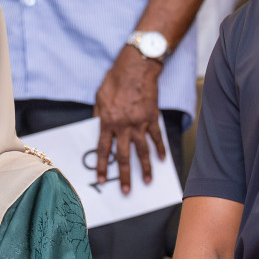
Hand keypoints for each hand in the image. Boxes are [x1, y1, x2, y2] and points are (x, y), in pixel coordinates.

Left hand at [93, 49, 163, 194]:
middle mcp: (123, 126)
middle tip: (126, 190)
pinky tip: (162, 160)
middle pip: (123, 156)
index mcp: (107, 122)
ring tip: (147, 181)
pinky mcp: (152, 118)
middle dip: (124, 175)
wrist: (136, 68)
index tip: (101, 180)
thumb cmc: (115, 80)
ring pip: (142, 151)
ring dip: (145, 168)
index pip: (103, 150)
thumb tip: (97, 129)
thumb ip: (98, 115)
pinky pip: (157, 137)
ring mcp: (139, 123)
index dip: (102, 166)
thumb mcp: (99, 97)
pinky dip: (160, 149)